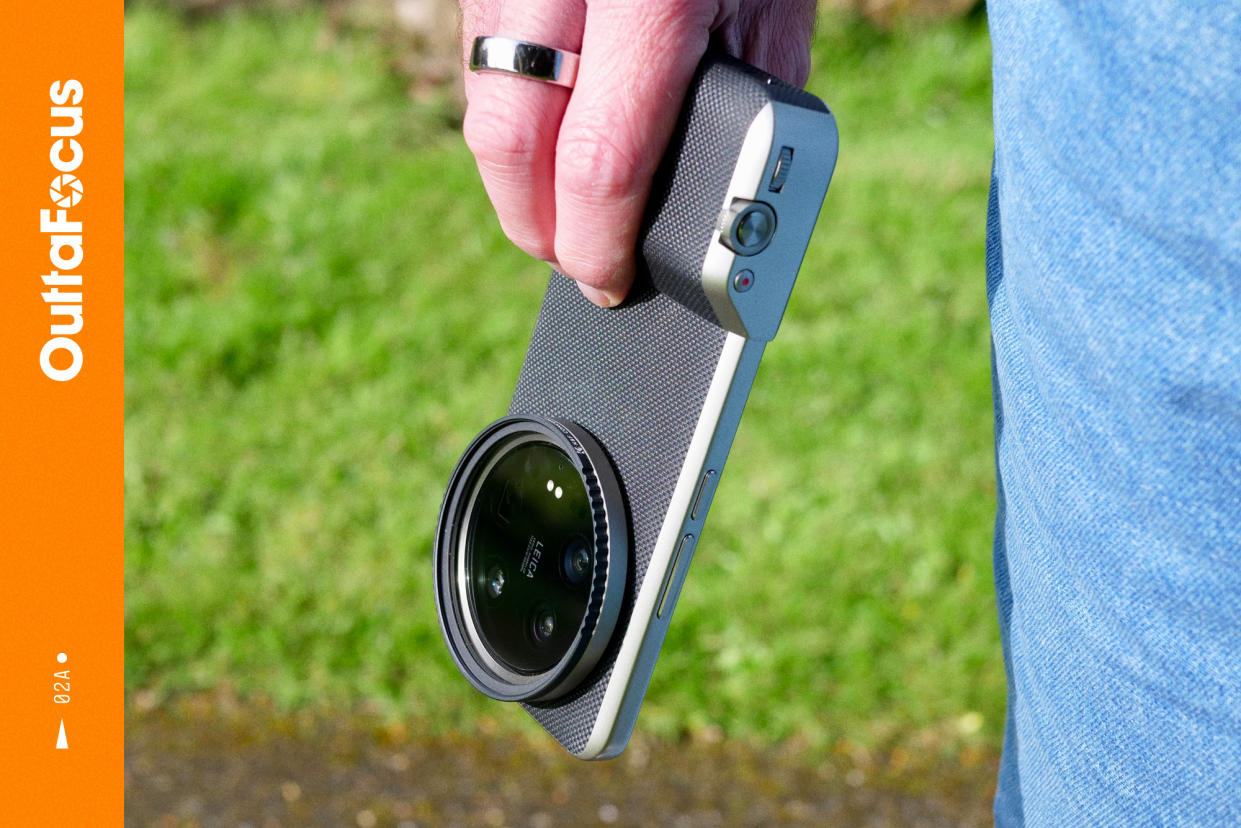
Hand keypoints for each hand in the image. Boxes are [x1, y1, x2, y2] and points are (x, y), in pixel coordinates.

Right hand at [460, 0, 816, 305]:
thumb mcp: (774, 0)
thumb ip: (751, 90)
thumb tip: (716, 193)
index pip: (600, 158)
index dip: (597, 242)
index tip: (608, 281)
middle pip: (509, 140)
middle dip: (536, 224)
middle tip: (573, 258)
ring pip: (483, 96)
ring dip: (517, 171)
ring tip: (564, 202)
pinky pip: (482, 51)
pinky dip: (513, 106)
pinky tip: (552, 122)